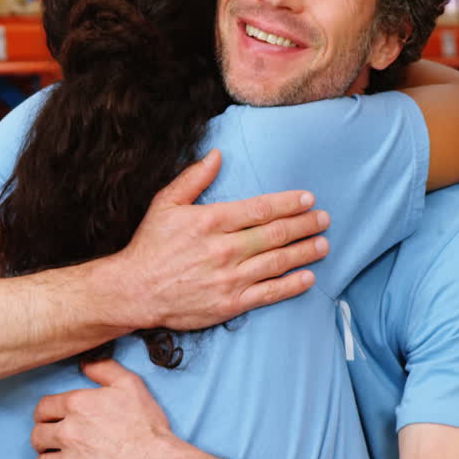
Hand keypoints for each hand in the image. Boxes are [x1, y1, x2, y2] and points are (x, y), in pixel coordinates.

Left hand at [32, 360, 183, 458]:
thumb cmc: (146, 427)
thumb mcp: (130, 385)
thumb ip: (104, 369)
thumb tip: (85, 363)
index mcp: (76, 406)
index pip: (43, 408)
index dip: (43, 412)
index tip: (47, 417)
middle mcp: (68, 433)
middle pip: (37, 436)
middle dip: (42, 436)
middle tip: (49, 438)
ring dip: (48, 458)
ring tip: (56, 457)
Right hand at [111, 149, 327, 330]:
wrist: (134, 290)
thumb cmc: (149, 245)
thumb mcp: (164, 204)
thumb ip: (193, 178)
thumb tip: (217, 155)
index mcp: (210, 221)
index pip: (260, 209)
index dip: (288, 203)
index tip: (308, 199)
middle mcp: (224, 249)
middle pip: (275, 234)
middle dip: (304, 225)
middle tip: (324, 219)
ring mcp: (229, 278)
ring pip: (277, 262)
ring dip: (304, 252)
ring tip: (323, 244)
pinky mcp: (230, 303)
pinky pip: (269, 293)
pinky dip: (292, 285)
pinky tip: (309, 277)